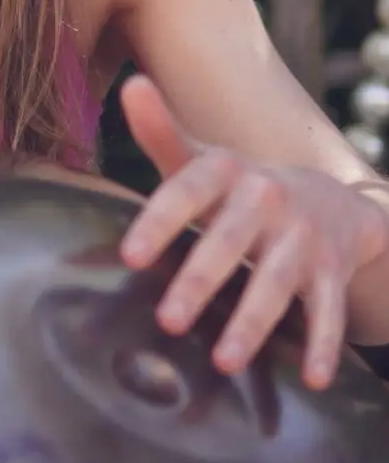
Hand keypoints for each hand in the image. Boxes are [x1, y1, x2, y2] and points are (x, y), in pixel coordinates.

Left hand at [117, 75, 388, 389]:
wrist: (332, 199)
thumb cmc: (241, 189)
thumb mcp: (204, 160)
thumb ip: (161, 133)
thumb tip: (129, 84)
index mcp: (226, 171)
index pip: (187, 191)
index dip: (159, 221)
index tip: (129, 256)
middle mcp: (266, 198)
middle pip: (231, 240)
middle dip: (200, 280)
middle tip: (168, 320)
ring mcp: (303, 236)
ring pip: (278, 281)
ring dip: (253, 322)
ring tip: (225, 361)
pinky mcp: (332, 271)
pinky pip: (330, 310)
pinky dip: (325, 344)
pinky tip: (314, 379)